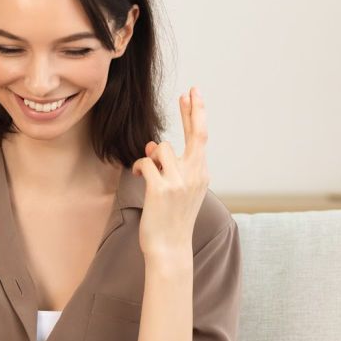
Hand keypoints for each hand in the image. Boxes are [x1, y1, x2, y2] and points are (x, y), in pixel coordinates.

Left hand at [132, 86, 209, 259]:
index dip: (197, 114)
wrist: (170, 249)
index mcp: (201, 174)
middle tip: (188, 92)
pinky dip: (139, 167)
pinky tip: (138, 177)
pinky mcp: (161, 189)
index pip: (201, 138)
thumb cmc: (172, 220)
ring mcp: (179, 182)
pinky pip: (145, 163)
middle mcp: (195, 175)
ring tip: (148, 174)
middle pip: (195, 133)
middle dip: (192, 110)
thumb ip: (170, 166)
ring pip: (160, 148)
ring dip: (150, 157)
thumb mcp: (177, 190)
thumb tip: (152, 146)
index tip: (192, 95)